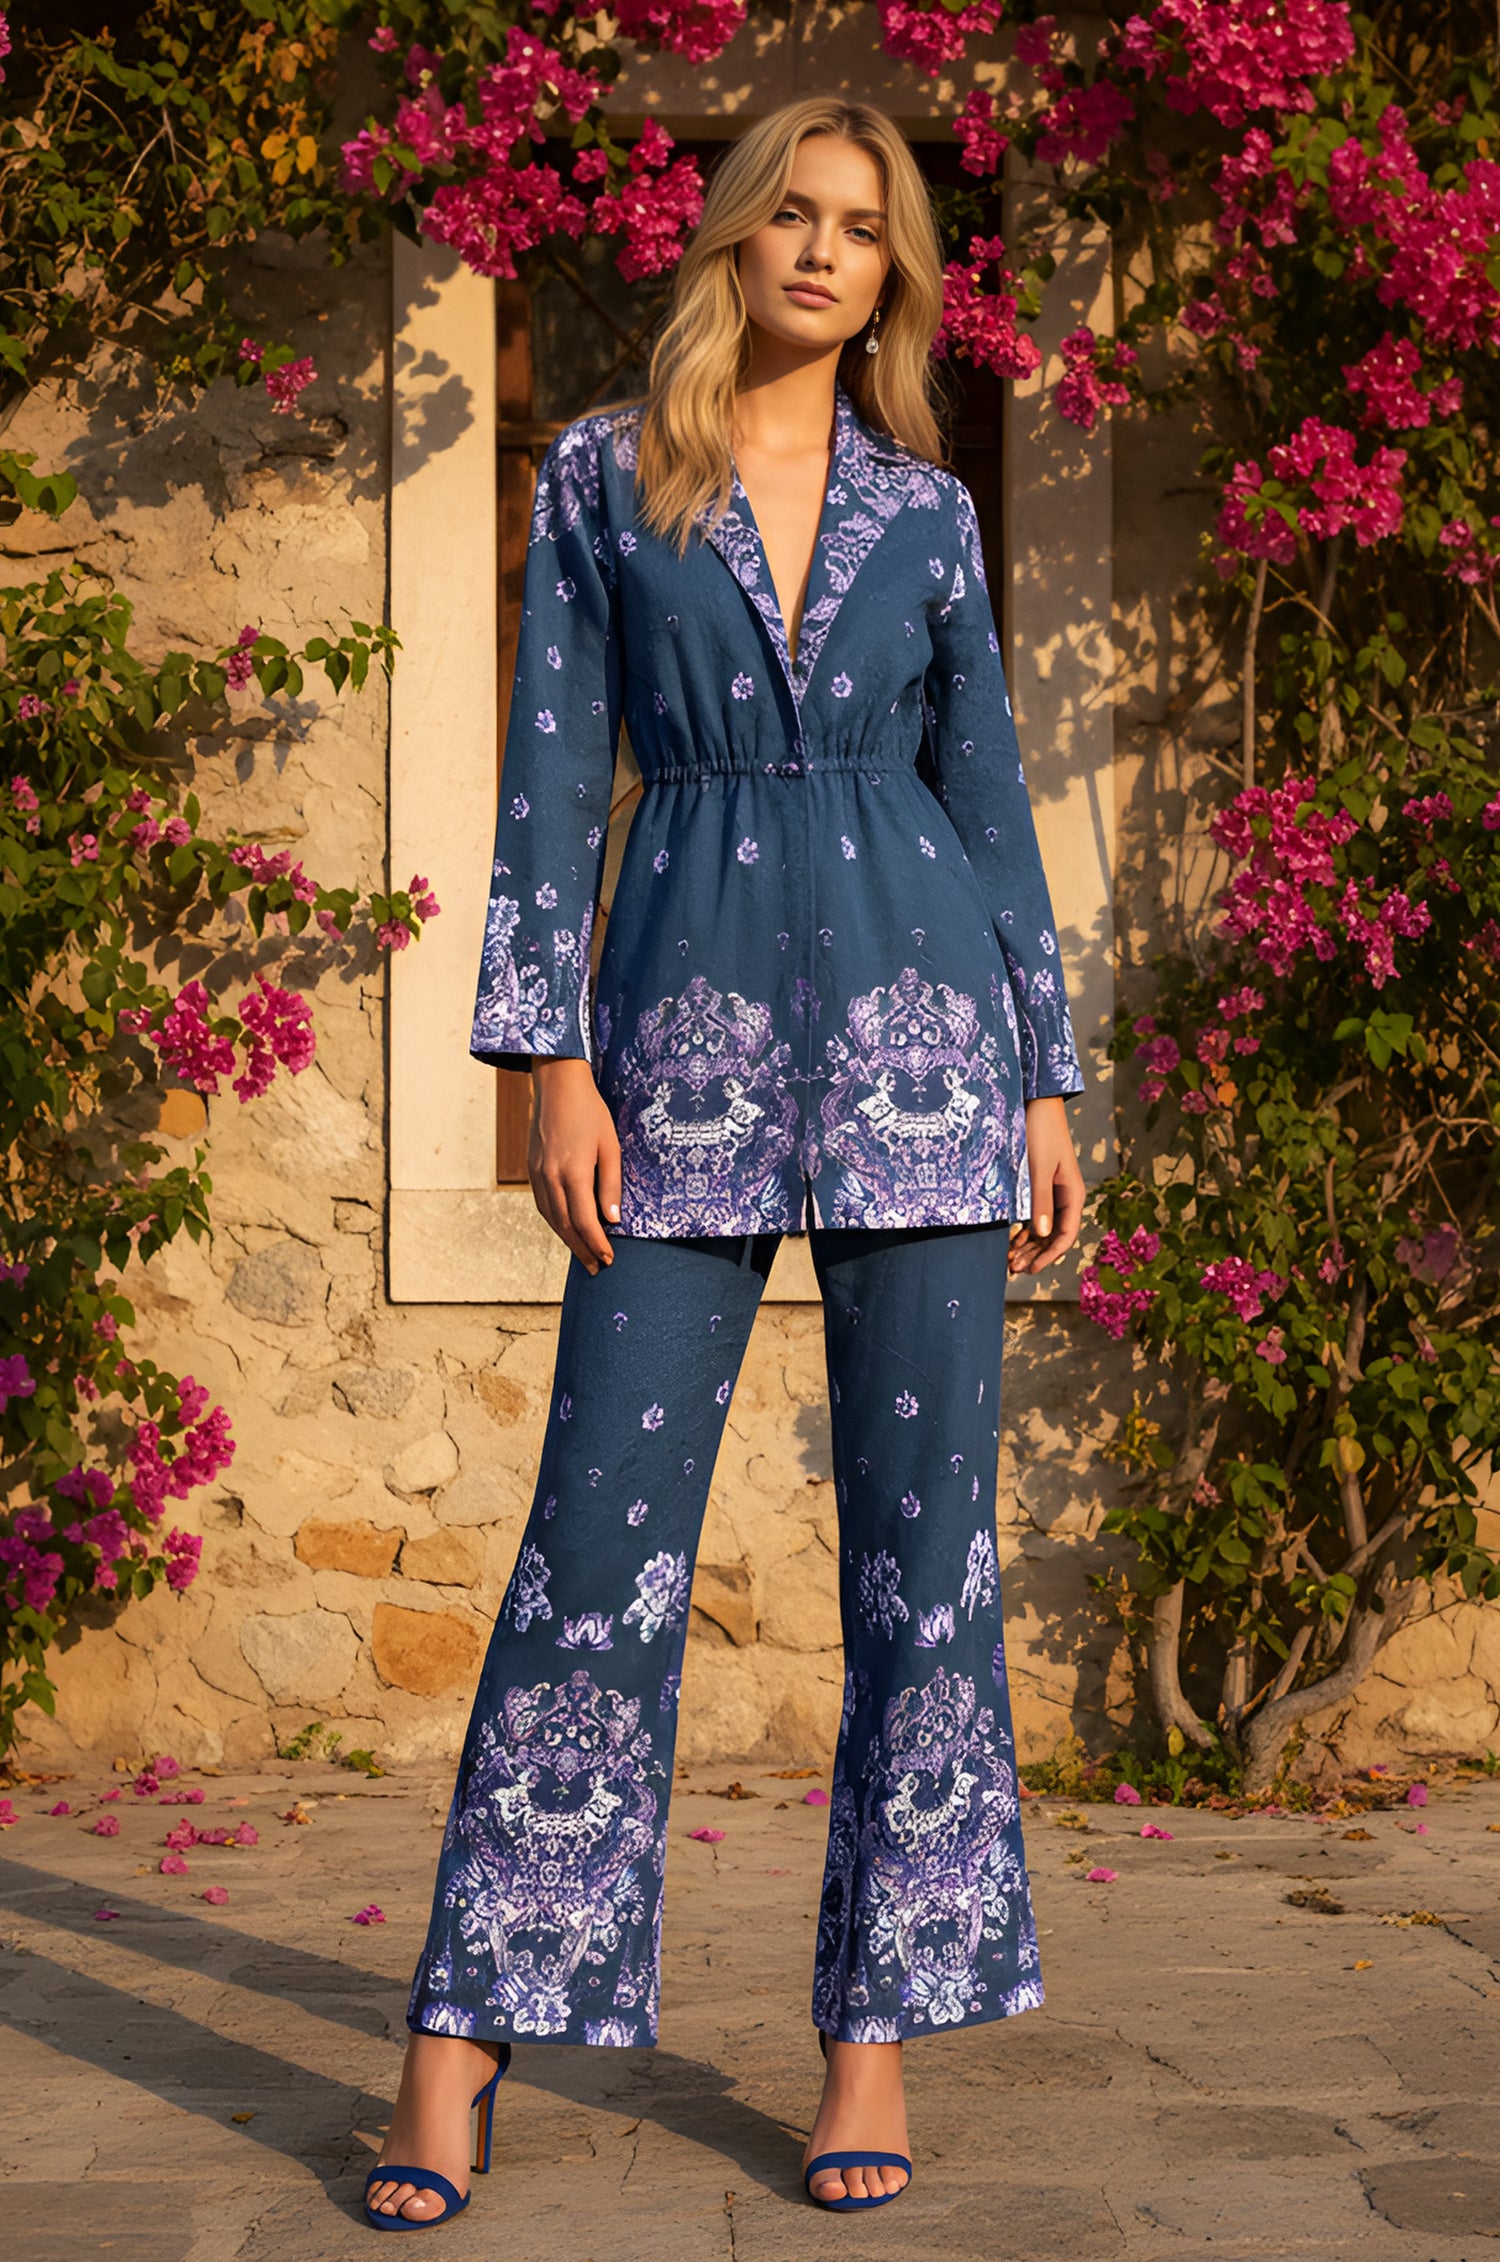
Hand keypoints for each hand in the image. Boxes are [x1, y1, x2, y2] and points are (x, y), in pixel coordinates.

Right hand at [527, 1057, 621, 1272]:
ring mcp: (537, 1174)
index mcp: (573, 1172)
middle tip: (597, 1268)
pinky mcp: (532, 1169)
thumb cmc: (590, 1112)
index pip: (584, 1220)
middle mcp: (550, 1177)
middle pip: (566, 1225)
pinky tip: (566, 1229)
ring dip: (567, 1240)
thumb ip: (611, 1184)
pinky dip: (555, 1222)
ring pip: (551, 1218)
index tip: (608, 1259)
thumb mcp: (611, 1146)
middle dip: (582, 1250)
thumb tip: (612, 1219)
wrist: (557, 1085)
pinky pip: (543, 1205)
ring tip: (583, 1256)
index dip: (596, 1243)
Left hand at [1008, 1096, 1084, 1276]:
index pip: (1066, 1236)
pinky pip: (1035, 1217)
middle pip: (1054, 1237)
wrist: (1036, 1104)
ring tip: (1009, 1259)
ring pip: (1043, 1230)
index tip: (1029, 1269)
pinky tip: (1011, 1240)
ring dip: (1028, 1246)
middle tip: (1011, 1268)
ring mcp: (1053, 1193)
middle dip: (1035, 1255)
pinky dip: (1024, 1231)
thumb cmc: (1040, 1133)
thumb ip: (1041, 1201)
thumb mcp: (1038, 1169)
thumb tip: (1042, 1234)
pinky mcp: (1039, 1187)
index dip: (1048, 1257)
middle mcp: (1066, 1198)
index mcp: (1073, 1195)